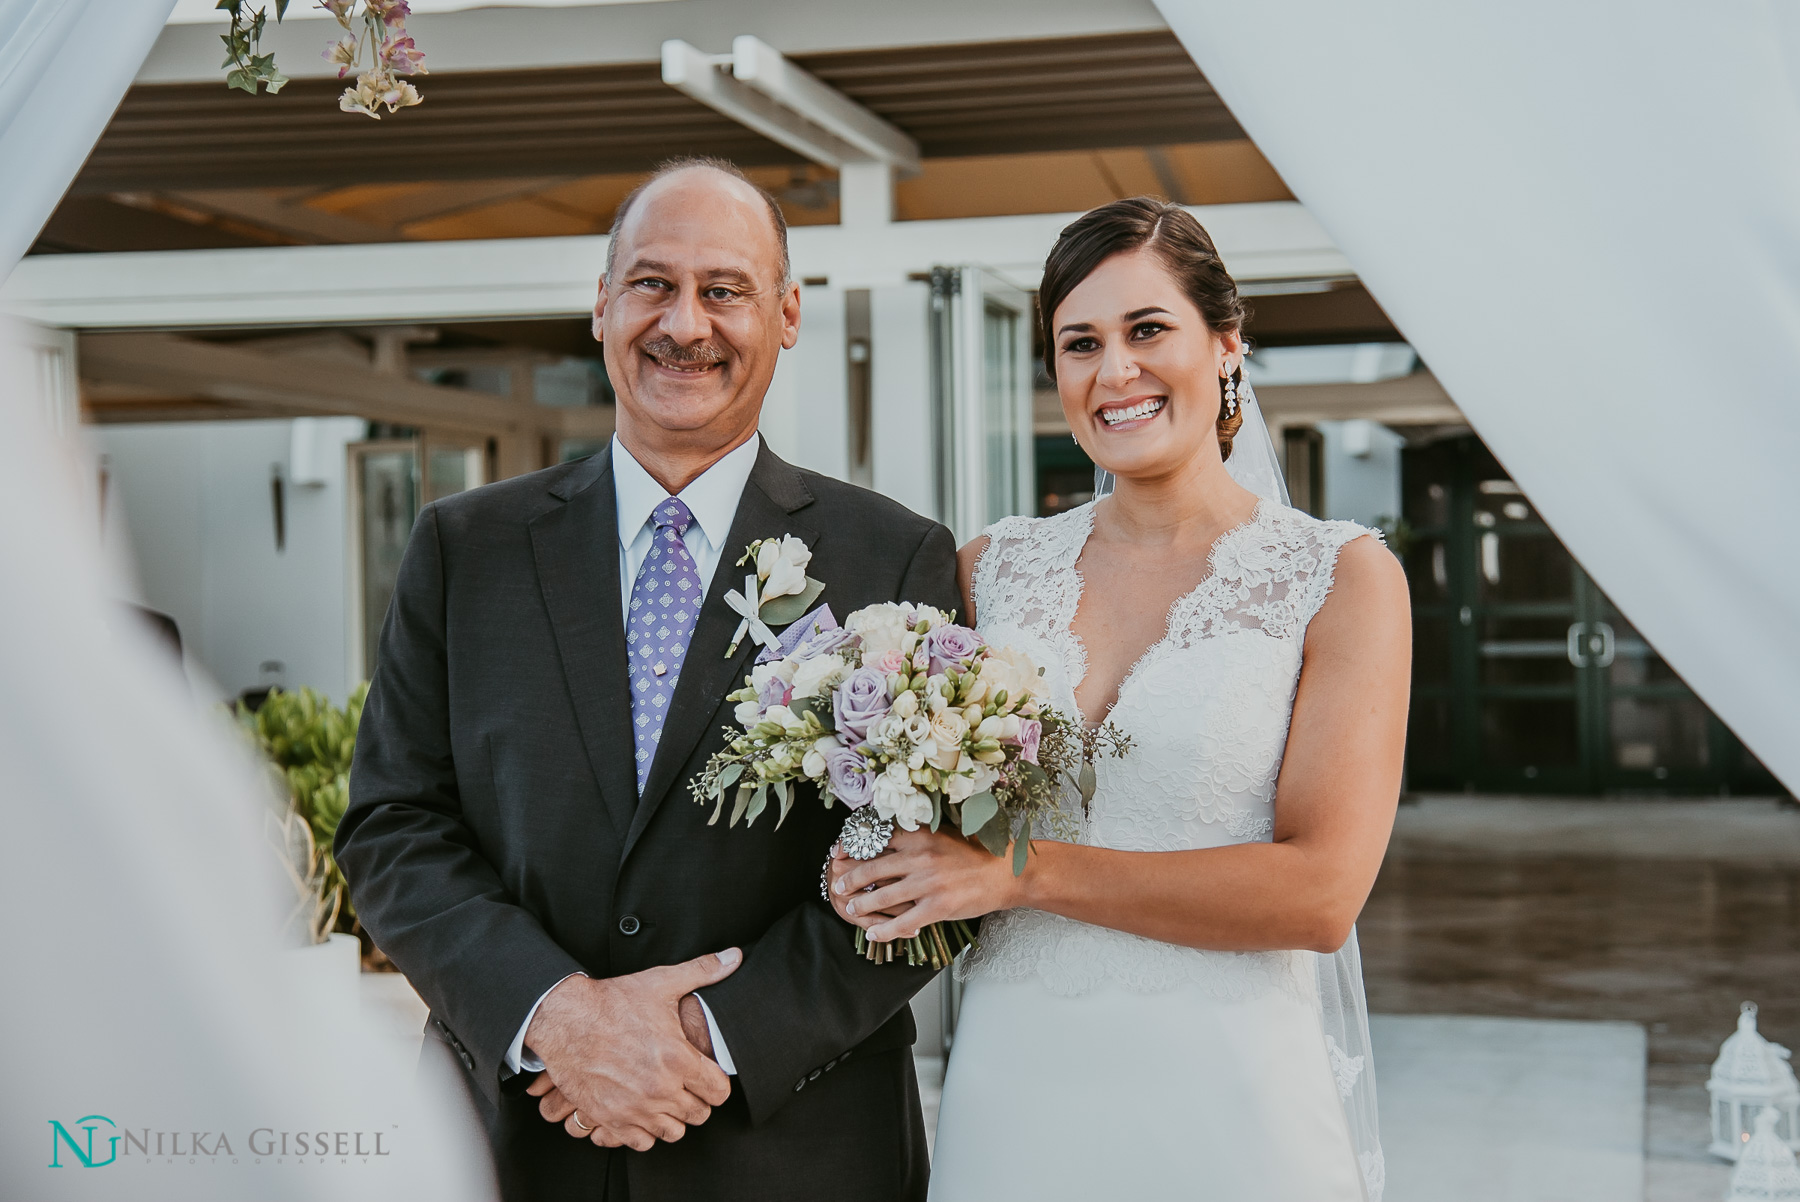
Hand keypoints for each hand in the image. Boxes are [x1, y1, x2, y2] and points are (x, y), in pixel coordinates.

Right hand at [523, 949, 740, 1149]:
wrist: (564, 1019)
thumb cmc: (613, 1002)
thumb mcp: (660, 982)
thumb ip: (703, 971)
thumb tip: (734, 957)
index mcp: (677, 1059)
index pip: (719, 1092)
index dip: (717, 1083)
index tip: (707, 1074)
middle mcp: (659, 1089)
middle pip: (699, 1115)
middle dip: (697, 1100)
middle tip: (686, 1084)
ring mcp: (634, 1108)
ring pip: (673, 1132)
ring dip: (673, 1117)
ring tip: (666, 1097)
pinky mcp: (609, 1119)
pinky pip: (641, 1142)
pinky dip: (645, 1130)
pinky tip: (643, 1109)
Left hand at [831, 828, 1022, 942]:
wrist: (1005, 873)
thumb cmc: (975, 853)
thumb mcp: (942, 835)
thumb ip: (914, 838)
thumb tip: (883, 842)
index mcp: (919, 836)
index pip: (876, 841)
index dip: (853, 848)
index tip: (839, 854)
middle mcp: (920, 857)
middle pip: (872, 868)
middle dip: (849, 879)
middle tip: (837, 886)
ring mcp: (928, 883)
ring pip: (882, 896)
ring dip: (861, 905)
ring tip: (851, 909)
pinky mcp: (937, 907)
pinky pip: (902, 922)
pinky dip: (884, 930)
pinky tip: (874, 934)